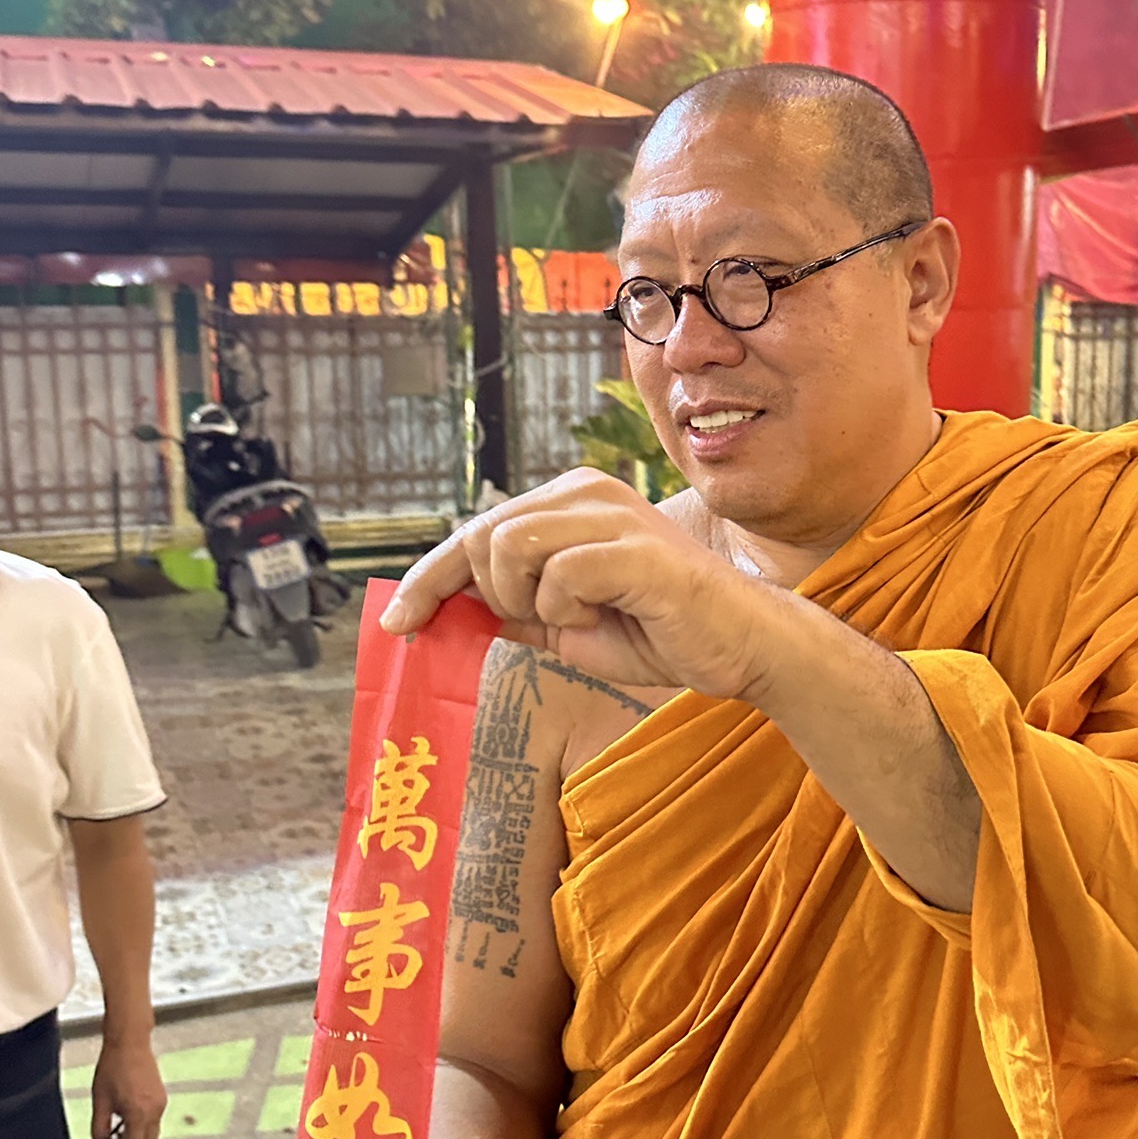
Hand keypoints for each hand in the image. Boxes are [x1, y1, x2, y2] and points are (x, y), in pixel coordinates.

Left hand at [91, 1036, 165, 1138]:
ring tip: (114, 1137)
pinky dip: (139, 1129)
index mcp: (138, 1113)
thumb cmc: (112, 1068)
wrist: (129, 1043)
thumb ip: (99, 1129)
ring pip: (151, 1135)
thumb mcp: (100, 1101)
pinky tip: (123, 1121)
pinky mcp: (161, 1098)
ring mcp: (160, 1104)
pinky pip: (153, 1122)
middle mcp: (154, 1111)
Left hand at [381, 469, 772, 701]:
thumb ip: (515, 609)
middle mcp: (584, 492)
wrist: (739, 646)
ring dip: (529, 602)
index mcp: (569, 501)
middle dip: (489, 596)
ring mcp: (609, 513)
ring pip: (508, 549)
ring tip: (580, 616)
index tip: (398, 623)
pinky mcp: (630, 546)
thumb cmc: (660, 631)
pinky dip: (567, 612)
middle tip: (545, 622)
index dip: (429, 578)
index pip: (476, 531)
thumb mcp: (570, 625)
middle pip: (480, 536)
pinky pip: (556, 578)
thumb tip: (451, 612)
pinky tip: (607, 614)